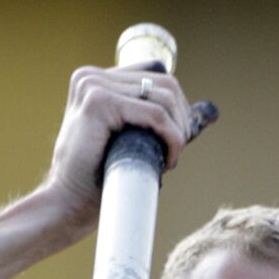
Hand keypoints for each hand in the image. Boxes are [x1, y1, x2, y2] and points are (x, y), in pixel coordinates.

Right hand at [41, 63, 193, 229]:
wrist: (69, 204)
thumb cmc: (98, 178)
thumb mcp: (128, 137)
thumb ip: (153, 117)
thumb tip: (209, 110)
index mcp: (94, 79)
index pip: (155, 75)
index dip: (175, 106)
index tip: (177, 138)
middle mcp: (91, 76)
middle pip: (164, 82)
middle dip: (181, 118)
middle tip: (175, 151)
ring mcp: (92, 86)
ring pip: (163, 98)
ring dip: (178, 131)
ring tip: (170, 159)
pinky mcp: (98, 102)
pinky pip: (155, 115)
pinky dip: (171, 137)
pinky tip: (168, 160)